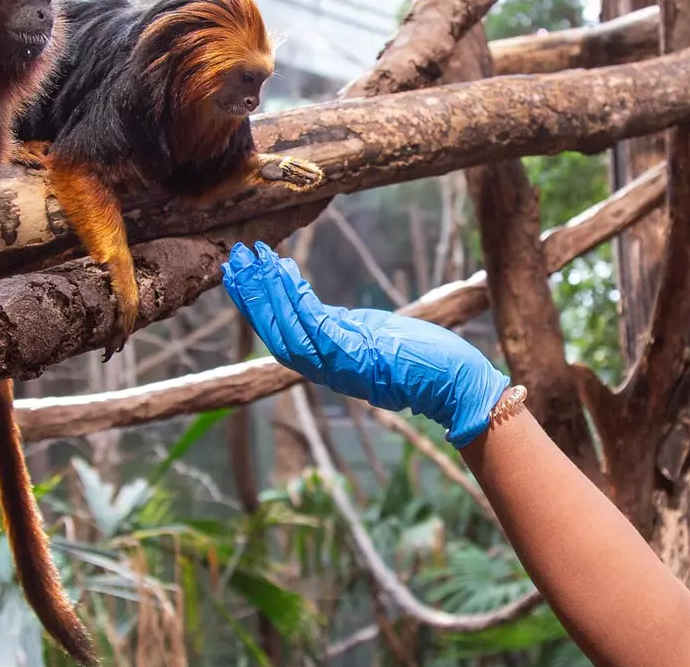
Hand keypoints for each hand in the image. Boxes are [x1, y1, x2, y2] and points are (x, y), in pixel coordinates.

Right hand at [221, 241, 509, 446]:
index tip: (242, 275)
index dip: (257, 307)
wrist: (455, 384)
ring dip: (268, 293)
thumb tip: (314, 311)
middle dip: (253, 296)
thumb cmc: (420, 360)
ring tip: (253, 260)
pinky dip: (296, 298)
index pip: (280, 335)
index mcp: (328, 364)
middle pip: (275, 333)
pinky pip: (315, 324)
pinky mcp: (356, 355)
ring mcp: (339, 364)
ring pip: (288, 329)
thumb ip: (340, 327)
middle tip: (235, 260)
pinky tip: (286, 270)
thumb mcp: (370, 338)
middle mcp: (327, 369)